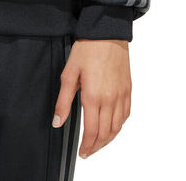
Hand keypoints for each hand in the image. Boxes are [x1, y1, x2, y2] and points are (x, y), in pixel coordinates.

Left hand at [52, 38, 130, 158]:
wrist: (106, 32)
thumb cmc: (87, 49)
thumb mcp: (69, 74)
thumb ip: (63, 101)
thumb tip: (57, 122)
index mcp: (93, 97)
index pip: (92, 132)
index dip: (87, 146)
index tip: (82, 152)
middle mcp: (110, 99)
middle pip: (105, 134)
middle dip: (96, 146)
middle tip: (88, 151)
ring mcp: (121, 95)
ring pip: (117, 127)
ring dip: (108, 139)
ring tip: (99, 143)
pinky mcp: (128, 89)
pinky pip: (126, 115)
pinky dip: (119, 126)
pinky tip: (112, 126)